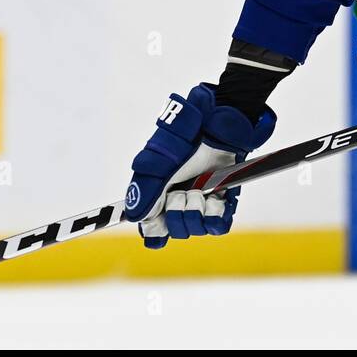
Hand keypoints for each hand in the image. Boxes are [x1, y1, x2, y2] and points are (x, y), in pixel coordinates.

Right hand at [123, 84, 274, 248]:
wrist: (217, 125)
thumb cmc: (184, 138)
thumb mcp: (159, 161)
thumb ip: (146, 190)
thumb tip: (134, 218)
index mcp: (158, 193)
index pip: (151, 226)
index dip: (154, 231)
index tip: (157, 228)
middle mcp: (179, 200)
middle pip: (173, 230)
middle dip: (177, 215)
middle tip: (181, 194)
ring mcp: (201, 201)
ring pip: (194, 229)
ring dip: (196, 212)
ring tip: (200, 191)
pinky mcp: (222, 200)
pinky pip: (218, 225)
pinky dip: (215, 217)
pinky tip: (214, 201)